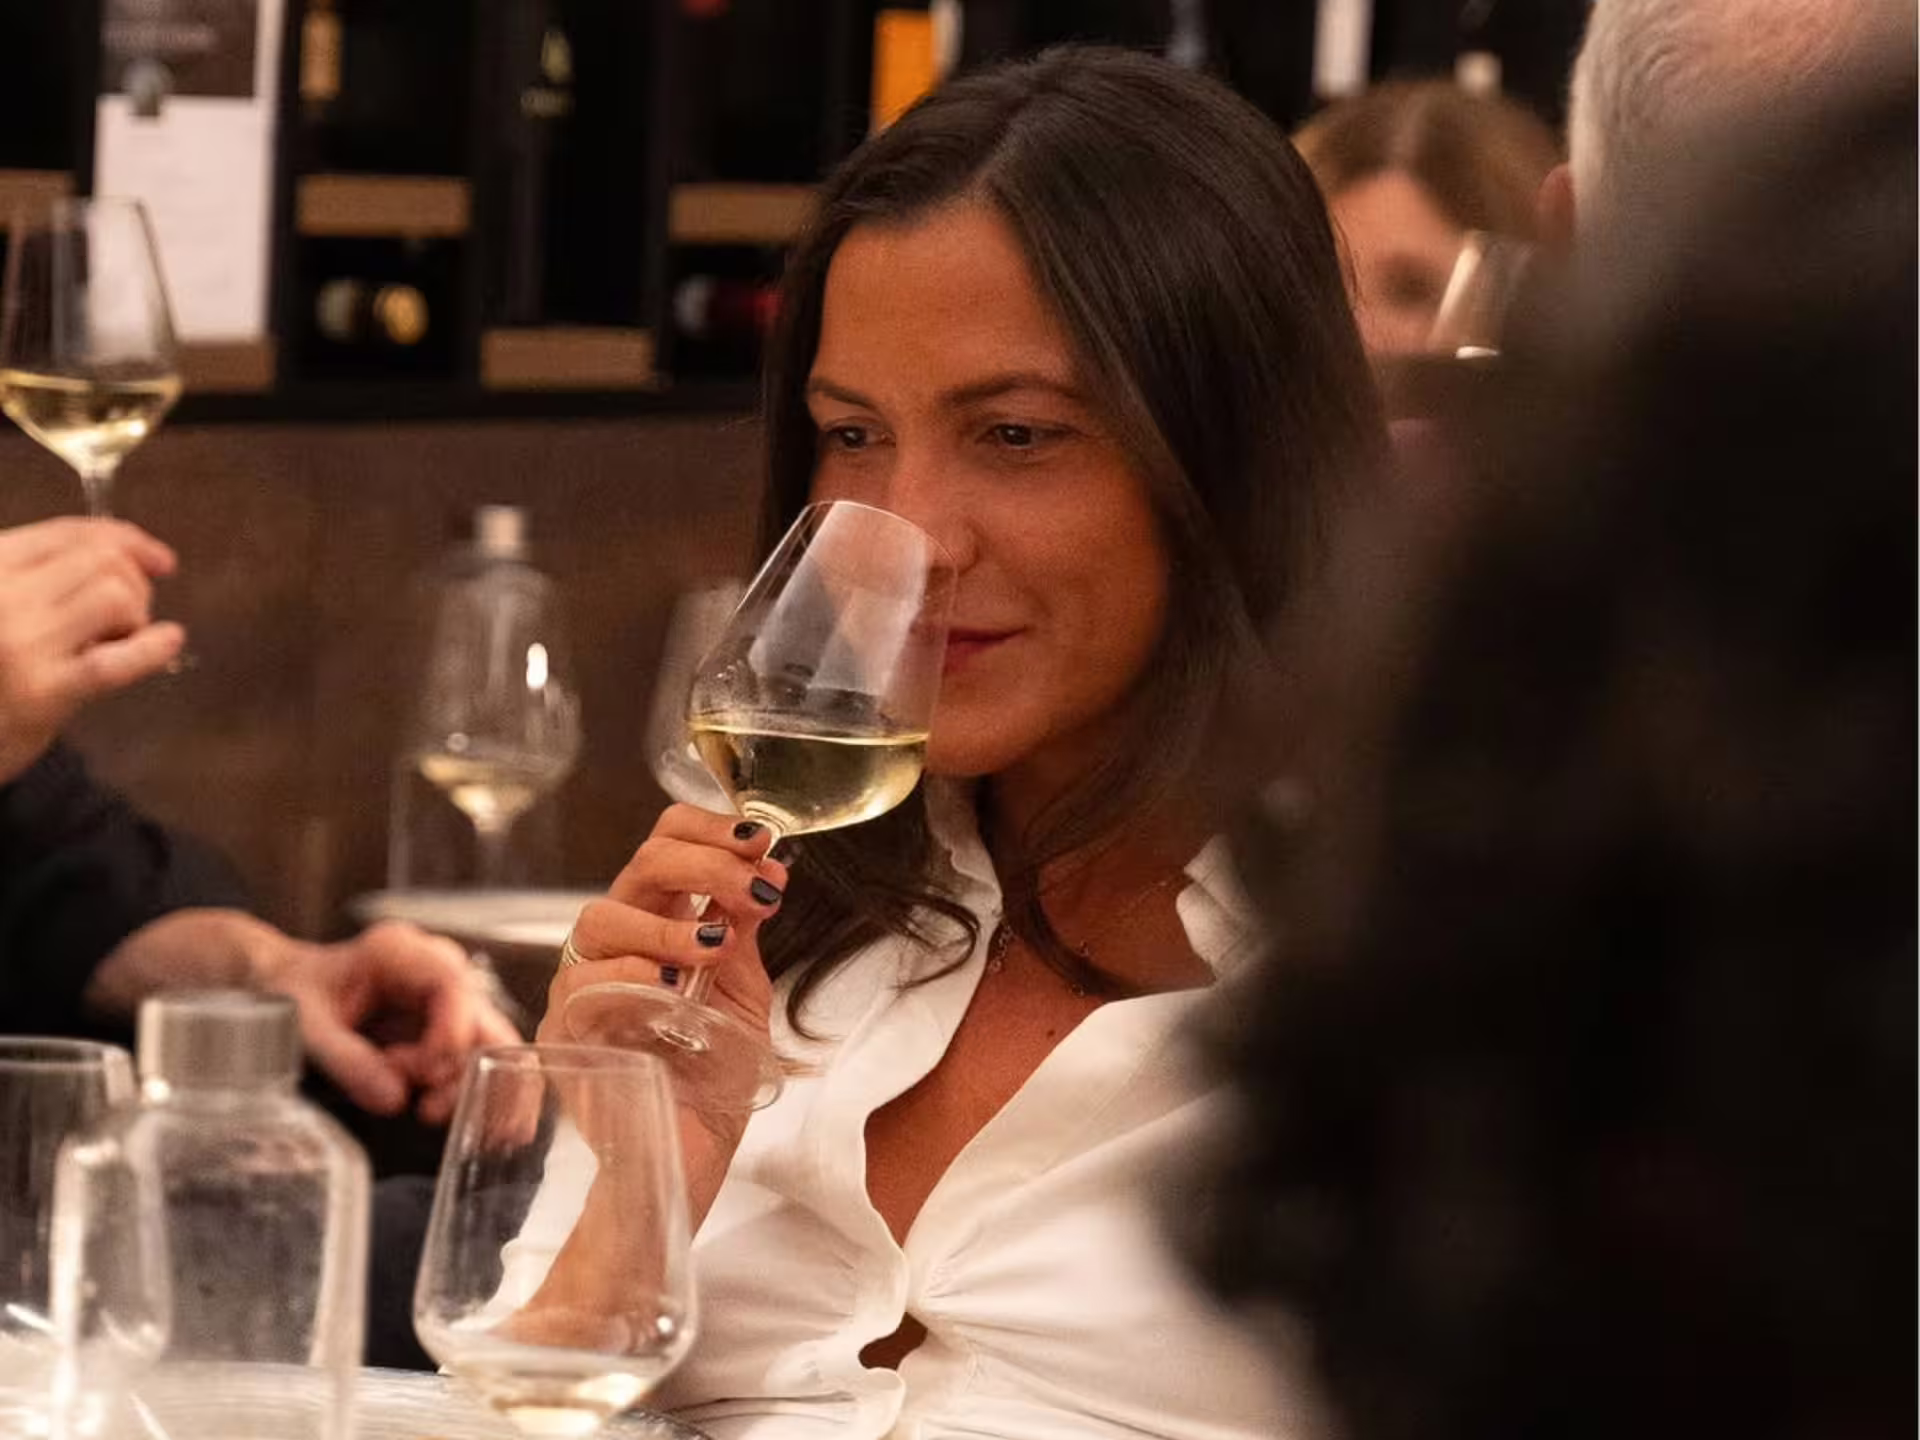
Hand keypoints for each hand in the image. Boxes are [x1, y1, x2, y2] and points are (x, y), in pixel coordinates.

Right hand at [0, 518, 184, 783]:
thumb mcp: (5, 603)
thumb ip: (53, 575)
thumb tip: (155, 558)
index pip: (69, 534)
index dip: (127, 540)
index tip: (160, 560)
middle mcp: (0, 596)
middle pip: (101, 560)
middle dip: (134, 584)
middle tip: (127, 620)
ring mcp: (18, 644)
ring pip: (115, 597)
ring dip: (134, 618)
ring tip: (113, 643)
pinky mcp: (41, 694)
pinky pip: (113, 662)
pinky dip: (151, 648)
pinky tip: (168, 641)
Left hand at [90, 910, 519, 1121]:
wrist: (278, 985)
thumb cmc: (289, 991)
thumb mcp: (305, 1023)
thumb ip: (347, 1060)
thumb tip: (394, 1100)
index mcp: (401, 952)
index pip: (452, 987)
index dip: (450, 1034)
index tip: (424, 1075)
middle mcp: (435, 971)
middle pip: (482, 1018)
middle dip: (467, 1071)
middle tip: (431, 1110)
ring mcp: (444, 1001)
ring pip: (484, 1045)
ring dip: (462, 1086)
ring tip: (422, 1110)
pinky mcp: (442, 1030)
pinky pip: (468, 1061)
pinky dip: (462, 1091)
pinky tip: (436, 1112)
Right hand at [538, 806, 785, 1218]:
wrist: (689, 1162)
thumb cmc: (712, 1082)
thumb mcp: (743, 997)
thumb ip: (742, 938)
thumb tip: (761, 874)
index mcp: (658, 926)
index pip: (664, 845)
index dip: (709, 830)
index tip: (763, 844)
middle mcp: (615, 946)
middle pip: (639, 867)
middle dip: (705, 863)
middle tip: (757, 888)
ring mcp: (582, 987)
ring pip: (601, 916)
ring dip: (668, 921)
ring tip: (716, 947)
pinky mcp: (564, 1033)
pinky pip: (581, 982)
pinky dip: (630, 973)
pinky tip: (673, 987)